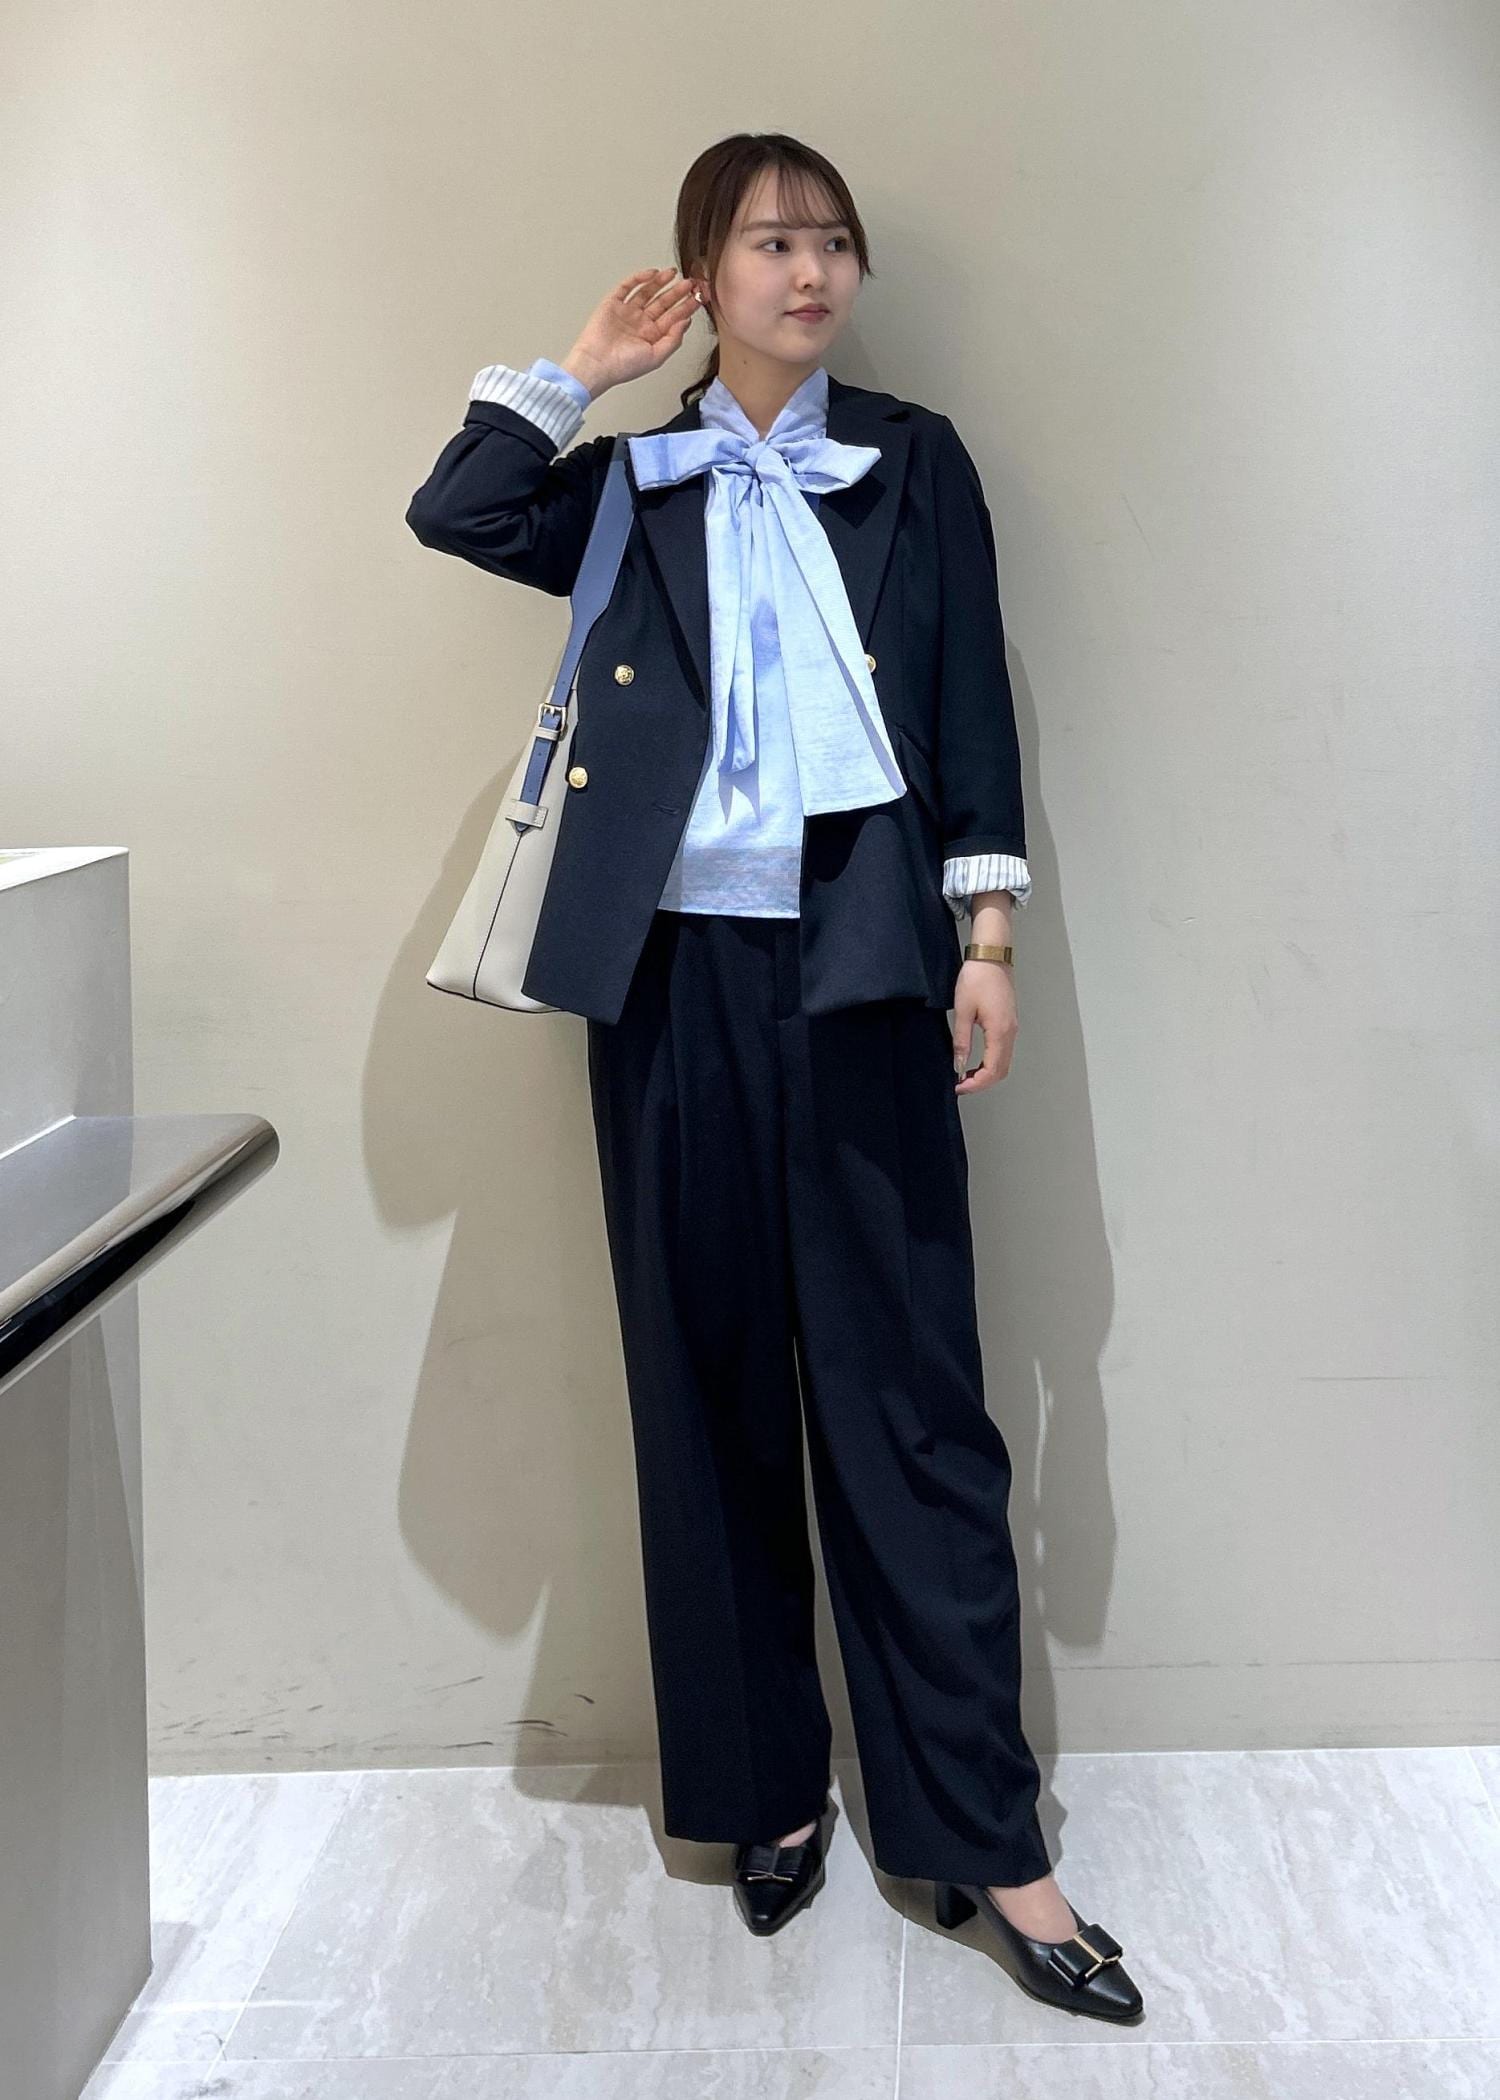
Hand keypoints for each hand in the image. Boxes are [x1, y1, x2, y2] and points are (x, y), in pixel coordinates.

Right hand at [562, 267, 699, 397]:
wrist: (596, 363)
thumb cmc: (622, 366)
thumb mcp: (656, 357)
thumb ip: (674, 339)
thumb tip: (686, 322)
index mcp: (651, 337)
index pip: (673, 318)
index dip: (686, 307)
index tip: (698, 297)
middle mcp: (640, 323)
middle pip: (663, 303)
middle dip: (677, 292)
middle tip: (690, 283)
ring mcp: (627, 312)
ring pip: (647, 292)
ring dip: (661, 282)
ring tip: (673, 273)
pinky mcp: (613, 304)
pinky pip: (628, 287)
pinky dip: (639, 278)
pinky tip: (652, 274)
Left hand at [951, 960, 1017, 1093]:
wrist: (992, 955)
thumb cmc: (977, 977)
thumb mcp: (962, 1011)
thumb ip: (961, 1041)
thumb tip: (959, 1065)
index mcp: (999, 1031)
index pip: (992, 1071)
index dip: (975, 1084)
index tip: (958, 1087)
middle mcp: (1010, 1032)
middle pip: (1001, 1071)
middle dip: (982, 1083)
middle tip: (961, 1085)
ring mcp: (1012, 1027)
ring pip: (1004, 1062)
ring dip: (987, 1073)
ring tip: (966, 1075)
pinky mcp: (1009, 1021)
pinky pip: (1004, 1050)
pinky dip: (992, 1062)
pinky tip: (977, 1061)